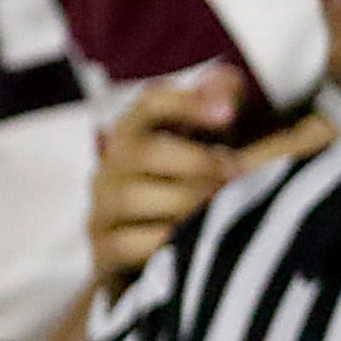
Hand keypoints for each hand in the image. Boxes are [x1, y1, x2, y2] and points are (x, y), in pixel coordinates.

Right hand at [89, 65, 334, 293]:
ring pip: (133, 196)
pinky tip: (195, 243)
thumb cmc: (195, 193)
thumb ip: (224, 111)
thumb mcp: (216, 149)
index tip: (230, 114)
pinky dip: (163, 242)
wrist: (164, 260)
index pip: (151, 102)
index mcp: (138, 134)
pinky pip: (126, 243)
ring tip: (220, 211)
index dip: (187, 102)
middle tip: (238, 177)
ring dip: (185, 203)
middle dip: (198, 163)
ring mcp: (102, 209)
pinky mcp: (103, 250)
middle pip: (145, 152)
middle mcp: (111, 167)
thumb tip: (229, 79)